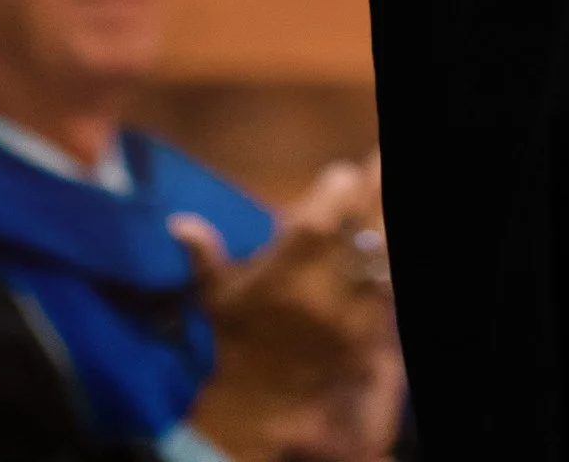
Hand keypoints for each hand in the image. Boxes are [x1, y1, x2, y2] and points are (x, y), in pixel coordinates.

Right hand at [179, 160, 402, 461]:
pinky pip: (390, 285)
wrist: (262, 404)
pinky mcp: (371, 330)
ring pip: (385, 250)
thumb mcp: (216, 295)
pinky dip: (388, 264)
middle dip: (374, 186)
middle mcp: (325, 284)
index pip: (328, 206)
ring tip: (380, 199)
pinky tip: (383, 248)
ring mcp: (353, 309)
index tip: (338, 175)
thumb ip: (204, 253)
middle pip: (366, 220)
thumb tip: (178, 222)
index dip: (338, 182)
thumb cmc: (237, 339)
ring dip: (382, 223)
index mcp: (288, 267)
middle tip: (378, 164)